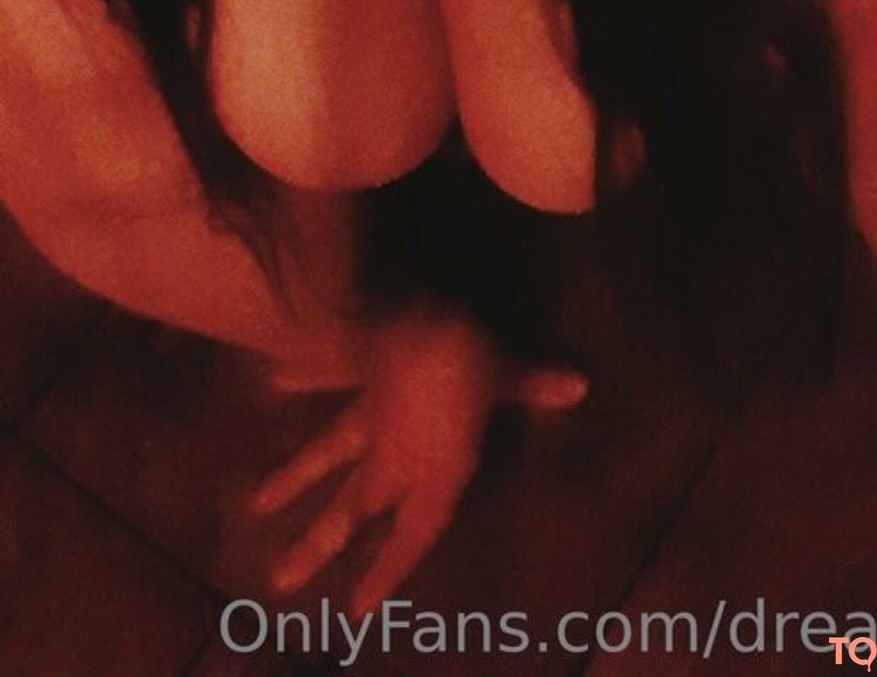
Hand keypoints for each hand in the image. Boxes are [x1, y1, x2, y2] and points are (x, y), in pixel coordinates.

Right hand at [252, 309, 585, 610]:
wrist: (420, 311)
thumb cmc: (470, 358)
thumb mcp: (507, 373)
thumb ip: (534, 385)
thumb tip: (577, 386)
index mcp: (434, 470)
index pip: (412, 534)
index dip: (388, 571)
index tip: (355, 607)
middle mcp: (394, 453)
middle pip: (353, 508)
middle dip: (317, 544)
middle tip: (277, 582)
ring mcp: (369, 412)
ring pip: (328, 455)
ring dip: (295, 479)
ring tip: (257, 505)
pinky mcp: (355, 370)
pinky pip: (326, 378)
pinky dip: (301, 378)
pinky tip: (274, 383)